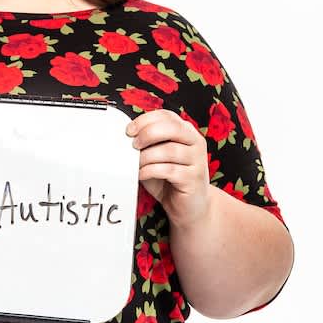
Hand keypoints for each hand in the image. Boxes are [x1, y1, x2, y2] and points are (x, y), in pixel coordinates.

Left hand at [126, 109, 211, 229]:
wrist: (189, 207)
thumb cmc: (169, 179)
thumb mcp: (157, 157)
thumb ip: (148, 144)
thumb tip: (125, 136)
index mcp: (186, 132)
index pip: (166, 116)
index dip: (145, 120)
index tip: (129, 130)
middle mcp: (195, 142)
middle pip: (171, 128)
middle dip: (147, 134)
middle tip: (133, 145)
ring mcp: (197, 160)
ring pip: (169, 150)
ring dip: (146, 156)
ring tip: (136, 164)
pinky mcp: (193, 178)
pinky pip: (168, 170)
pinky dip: (150, 171)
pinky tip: (142, 174)